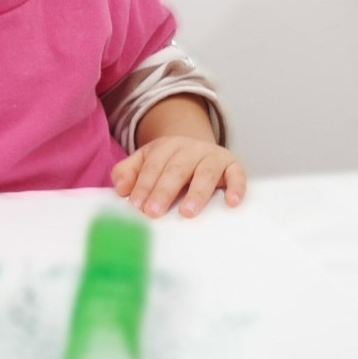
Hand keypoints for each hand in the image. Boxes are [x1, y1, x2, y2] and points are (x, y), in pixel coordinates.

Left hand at [111, 136, 245, 218]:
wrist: (199, 150)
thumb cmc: (168, 163)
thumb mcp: (144, 162)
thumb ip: (127, 172)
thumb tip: (120, 189)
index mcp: (166, 147)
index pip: (153, 165)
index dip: (144, 184)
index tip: (137, 204)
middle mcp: (190, 148)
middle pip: (176, 169)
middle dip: (164, 190)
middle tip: (154, 212)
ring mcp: (212, 156)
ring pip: (205, 173)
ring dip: (196, 192)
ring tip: (187, 212)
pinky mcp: (233, 165)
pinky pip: (237, 175)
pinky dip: (236, 187)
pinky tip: (231, 202)